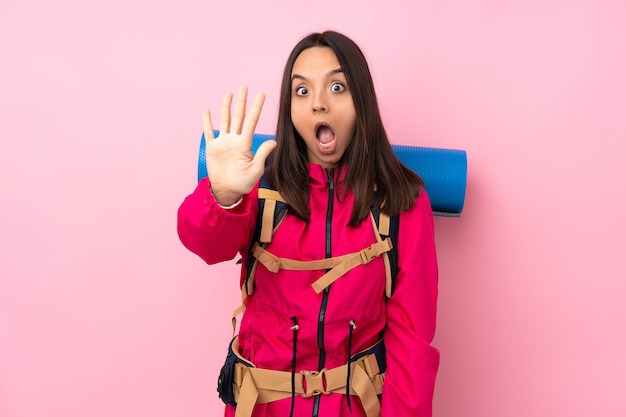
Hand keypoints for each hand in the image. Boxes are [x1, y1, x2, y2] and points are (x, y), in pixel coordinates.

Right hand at [203, 86, 276, 205]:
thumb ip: (263, 154)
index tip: (261, 94)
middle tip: (244, 87)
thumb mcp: (256, 170)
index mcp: (245, 144)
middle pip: (238, 116)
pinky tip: (207, 110)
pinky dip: (207, 121)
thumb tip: (274, 142)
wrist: (227, 191)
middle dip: (242, 102)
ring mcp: (223, 142)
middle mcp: (235, 140)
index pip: (252, 121)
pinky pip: (209, 132)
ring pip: (225, 120)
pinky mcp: (212, 148)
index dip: (257, 108)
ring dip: (226, 107)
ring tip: (229, 93)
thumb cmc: (243, 183)